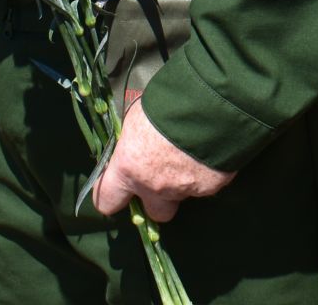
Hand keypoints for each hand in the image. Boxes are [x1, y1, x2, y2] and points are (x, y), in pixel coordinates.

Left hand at [93, 99, 234, 221]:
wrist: (207, 105)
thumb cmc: (165, 105)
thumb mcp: (137, 118)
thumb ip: (134, 142)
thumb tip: (134, 145)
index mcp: (128, 169)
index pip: (107, 201)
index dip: (112, 196)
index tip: (120, 187)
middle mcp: (153, 187)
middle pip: (154, 213)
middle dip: (159, 199)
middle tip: (164, 176)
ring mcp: (183, 190)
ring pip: (182, 197)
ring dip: (184, 183)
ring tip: (192, 157)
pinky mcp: (210, 187)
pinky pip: (206, 185)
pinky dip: (206, 173)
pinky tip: (210, 152)